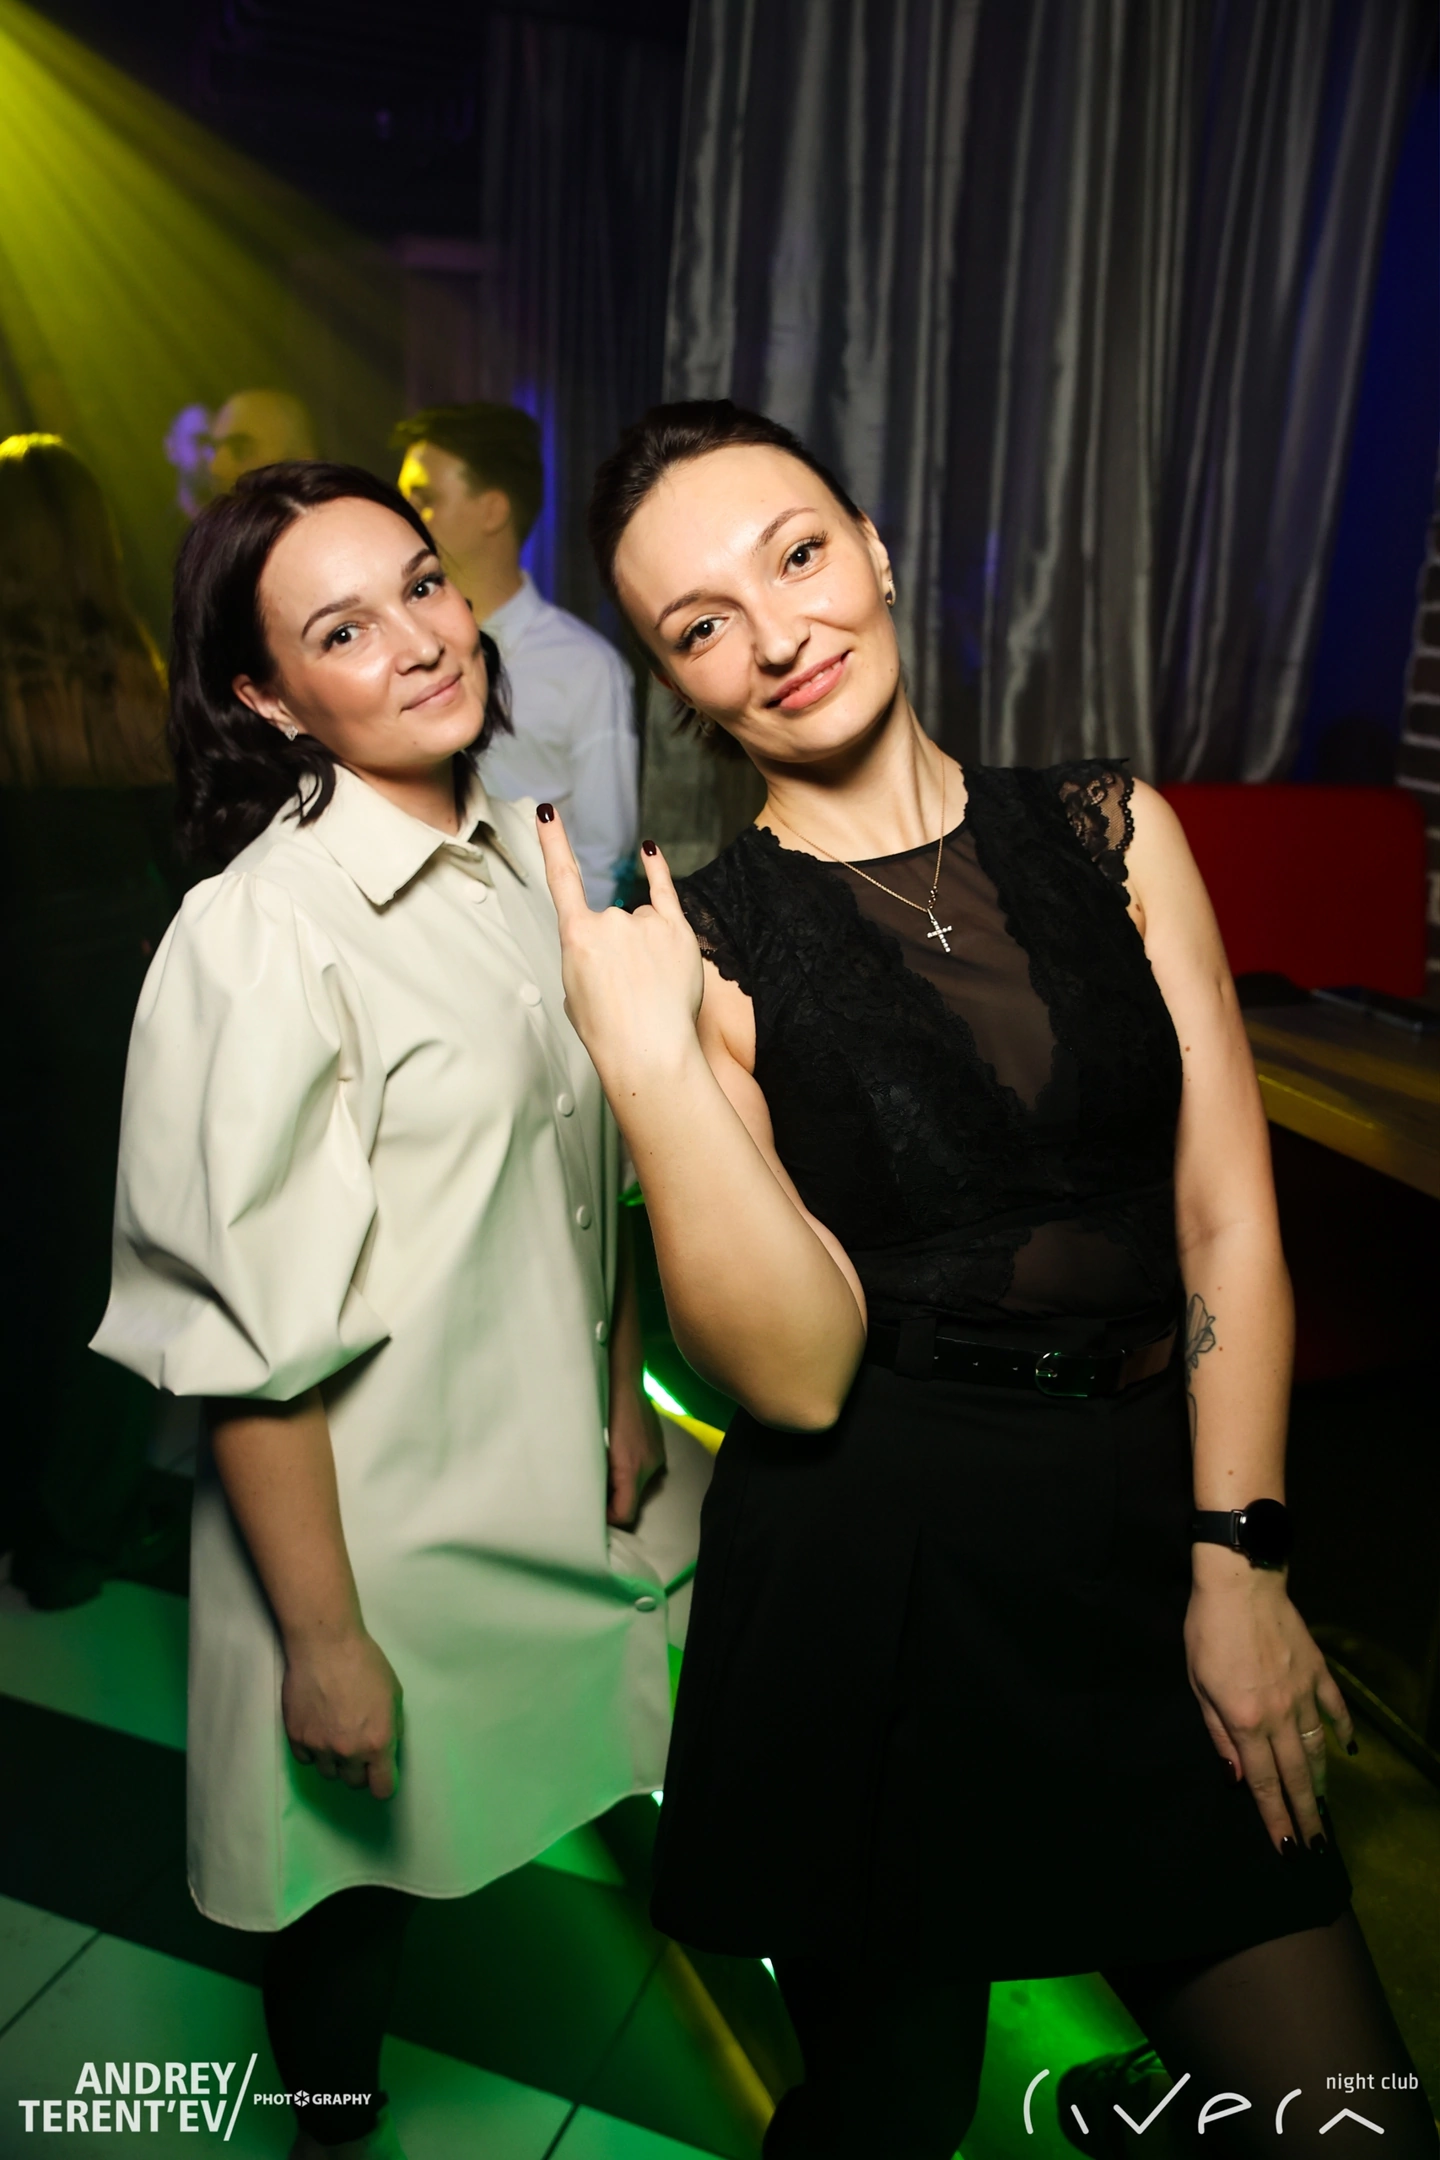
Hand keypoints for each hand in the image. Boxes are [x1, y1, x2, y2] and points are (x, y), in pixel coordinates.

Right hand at [281, 1628, 403, 1799]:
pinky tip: (318, 1727)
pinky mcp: (296, 1738)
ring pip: (329, 1773)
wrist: (325, 1644)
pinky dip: (313, 1749)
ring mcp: (319, 1747)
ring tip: (335, 1732)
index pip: (382, 1789)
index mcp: (378, 1743)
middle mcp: (348, 1752)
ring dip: (335, 1760)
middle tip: (357, 1743)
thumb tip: (386, 1749)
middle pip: (354, 1783)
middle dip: (359, 1768)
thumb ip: (392, 1728)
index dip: (384, 1781)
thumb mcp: (394, 1695)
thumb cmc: (366, 1663)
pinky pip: (307, 1759)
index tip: (381, 1772)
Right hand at [535, 807, 703, 1084]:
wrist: (649, 1053)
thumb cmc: (609, 1032)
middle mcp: (609, 919)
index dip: (553, 842)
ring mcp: (644, 922)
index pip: (562, 878)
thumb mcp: (575, 992)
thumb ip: (586, 955)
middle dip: (620, 949)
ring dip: (646, 946)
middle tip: (627, 990)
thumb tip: (604, 944)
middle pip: (613, 920)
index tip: (548, 812)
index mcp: (576, 936)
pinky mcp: (676, 930)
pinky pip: (665, 892)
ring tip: (651, 986)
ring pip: (642, 921)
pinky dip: (657, 872)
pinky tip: (650, 851)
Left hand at [607, 1377, 666, 1526]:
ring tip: (604, 1473)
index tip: (592, 1515)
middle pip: (634, 1502)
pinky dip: (631, 1471)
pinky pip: (645, 1470)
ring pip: (640, 1486)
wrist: (622, 1379)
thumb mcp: (592, 1447)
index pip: (625, 1514)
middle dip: (614, 1502)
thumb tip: (591, 1494)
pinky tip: (617, 1456)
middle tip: (592, 1493)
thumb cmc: (601, 1411)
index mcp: (631, 1469)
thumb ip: (596, 1475)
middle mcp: (650, 1467)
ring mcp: (657, 1456)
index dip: (608, 1520)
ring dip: (623, 1486)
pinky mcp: (659, 1447)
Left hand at [1184, 1553, 1354, 1851]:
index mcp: (1246, 1721)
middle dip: (1305, 1814)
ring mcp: (1303, 1693)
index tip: (1286, 1847)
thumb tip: (1236, 1776)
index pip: (1263, 1782)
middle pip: (1295, 1775)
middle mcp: (1280, 1714)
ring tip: (1323, 1807)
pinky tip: (1348, 1750)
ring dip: (1321, 1781)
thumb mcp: (1198, 1684)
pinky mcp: (1318, 1671)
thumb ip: (1217, 1733)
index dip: (1274, 1816)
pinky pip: (1334, 1709)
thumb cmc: (1207, 1630)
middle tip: (1316, 1846)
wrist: (1240, 1583)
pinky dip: (1343, 1731)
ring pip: (1317, 1748)